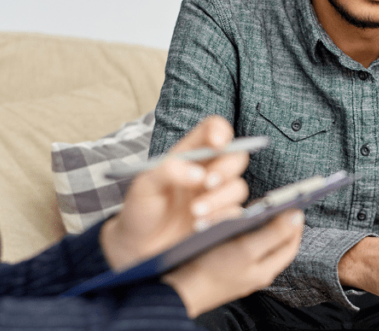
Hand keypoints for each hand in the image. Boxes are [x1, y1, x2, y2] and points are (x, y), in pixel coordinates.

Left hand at [99, 116, 248, 269]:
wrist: (139, 247)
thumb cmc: (142, 209)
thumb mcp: (145, 186)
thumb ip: (167, 172)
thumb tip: (198, 174)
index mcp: (189, 154)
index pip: (212, 130)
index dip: (220, 131)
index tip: (217, 144)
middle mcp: (207, 172)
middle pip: (235, 156)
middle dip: (225, 169)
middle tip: (207, 183)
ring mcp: (216, 196)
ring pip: (238, 187)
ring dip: (219, 198)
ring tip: (195, 212)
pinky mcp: (220, 219)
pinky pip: (235, 214)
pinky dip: (220, 219)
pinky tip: (199, 226)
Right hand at [163, 209, 304, 317]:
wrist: (179, 289)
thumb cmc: (211, 270)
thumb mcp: (246, 249)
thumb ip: (274, 233)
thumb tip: (298, 216)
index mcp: (267, 269)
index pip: (291, 243)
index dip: (295, 222)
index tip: (295, 201)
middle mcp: (257, 271)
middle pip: (277, 243)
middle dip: (279, 222)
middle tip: (276, 202)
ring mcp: (242, 270)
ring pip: (259, 243)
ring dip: (260, 225)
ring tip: (257, 209)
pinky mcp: (227, 266)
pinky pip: (242, 245)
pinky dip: (243, 232)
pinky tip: (236, 222)